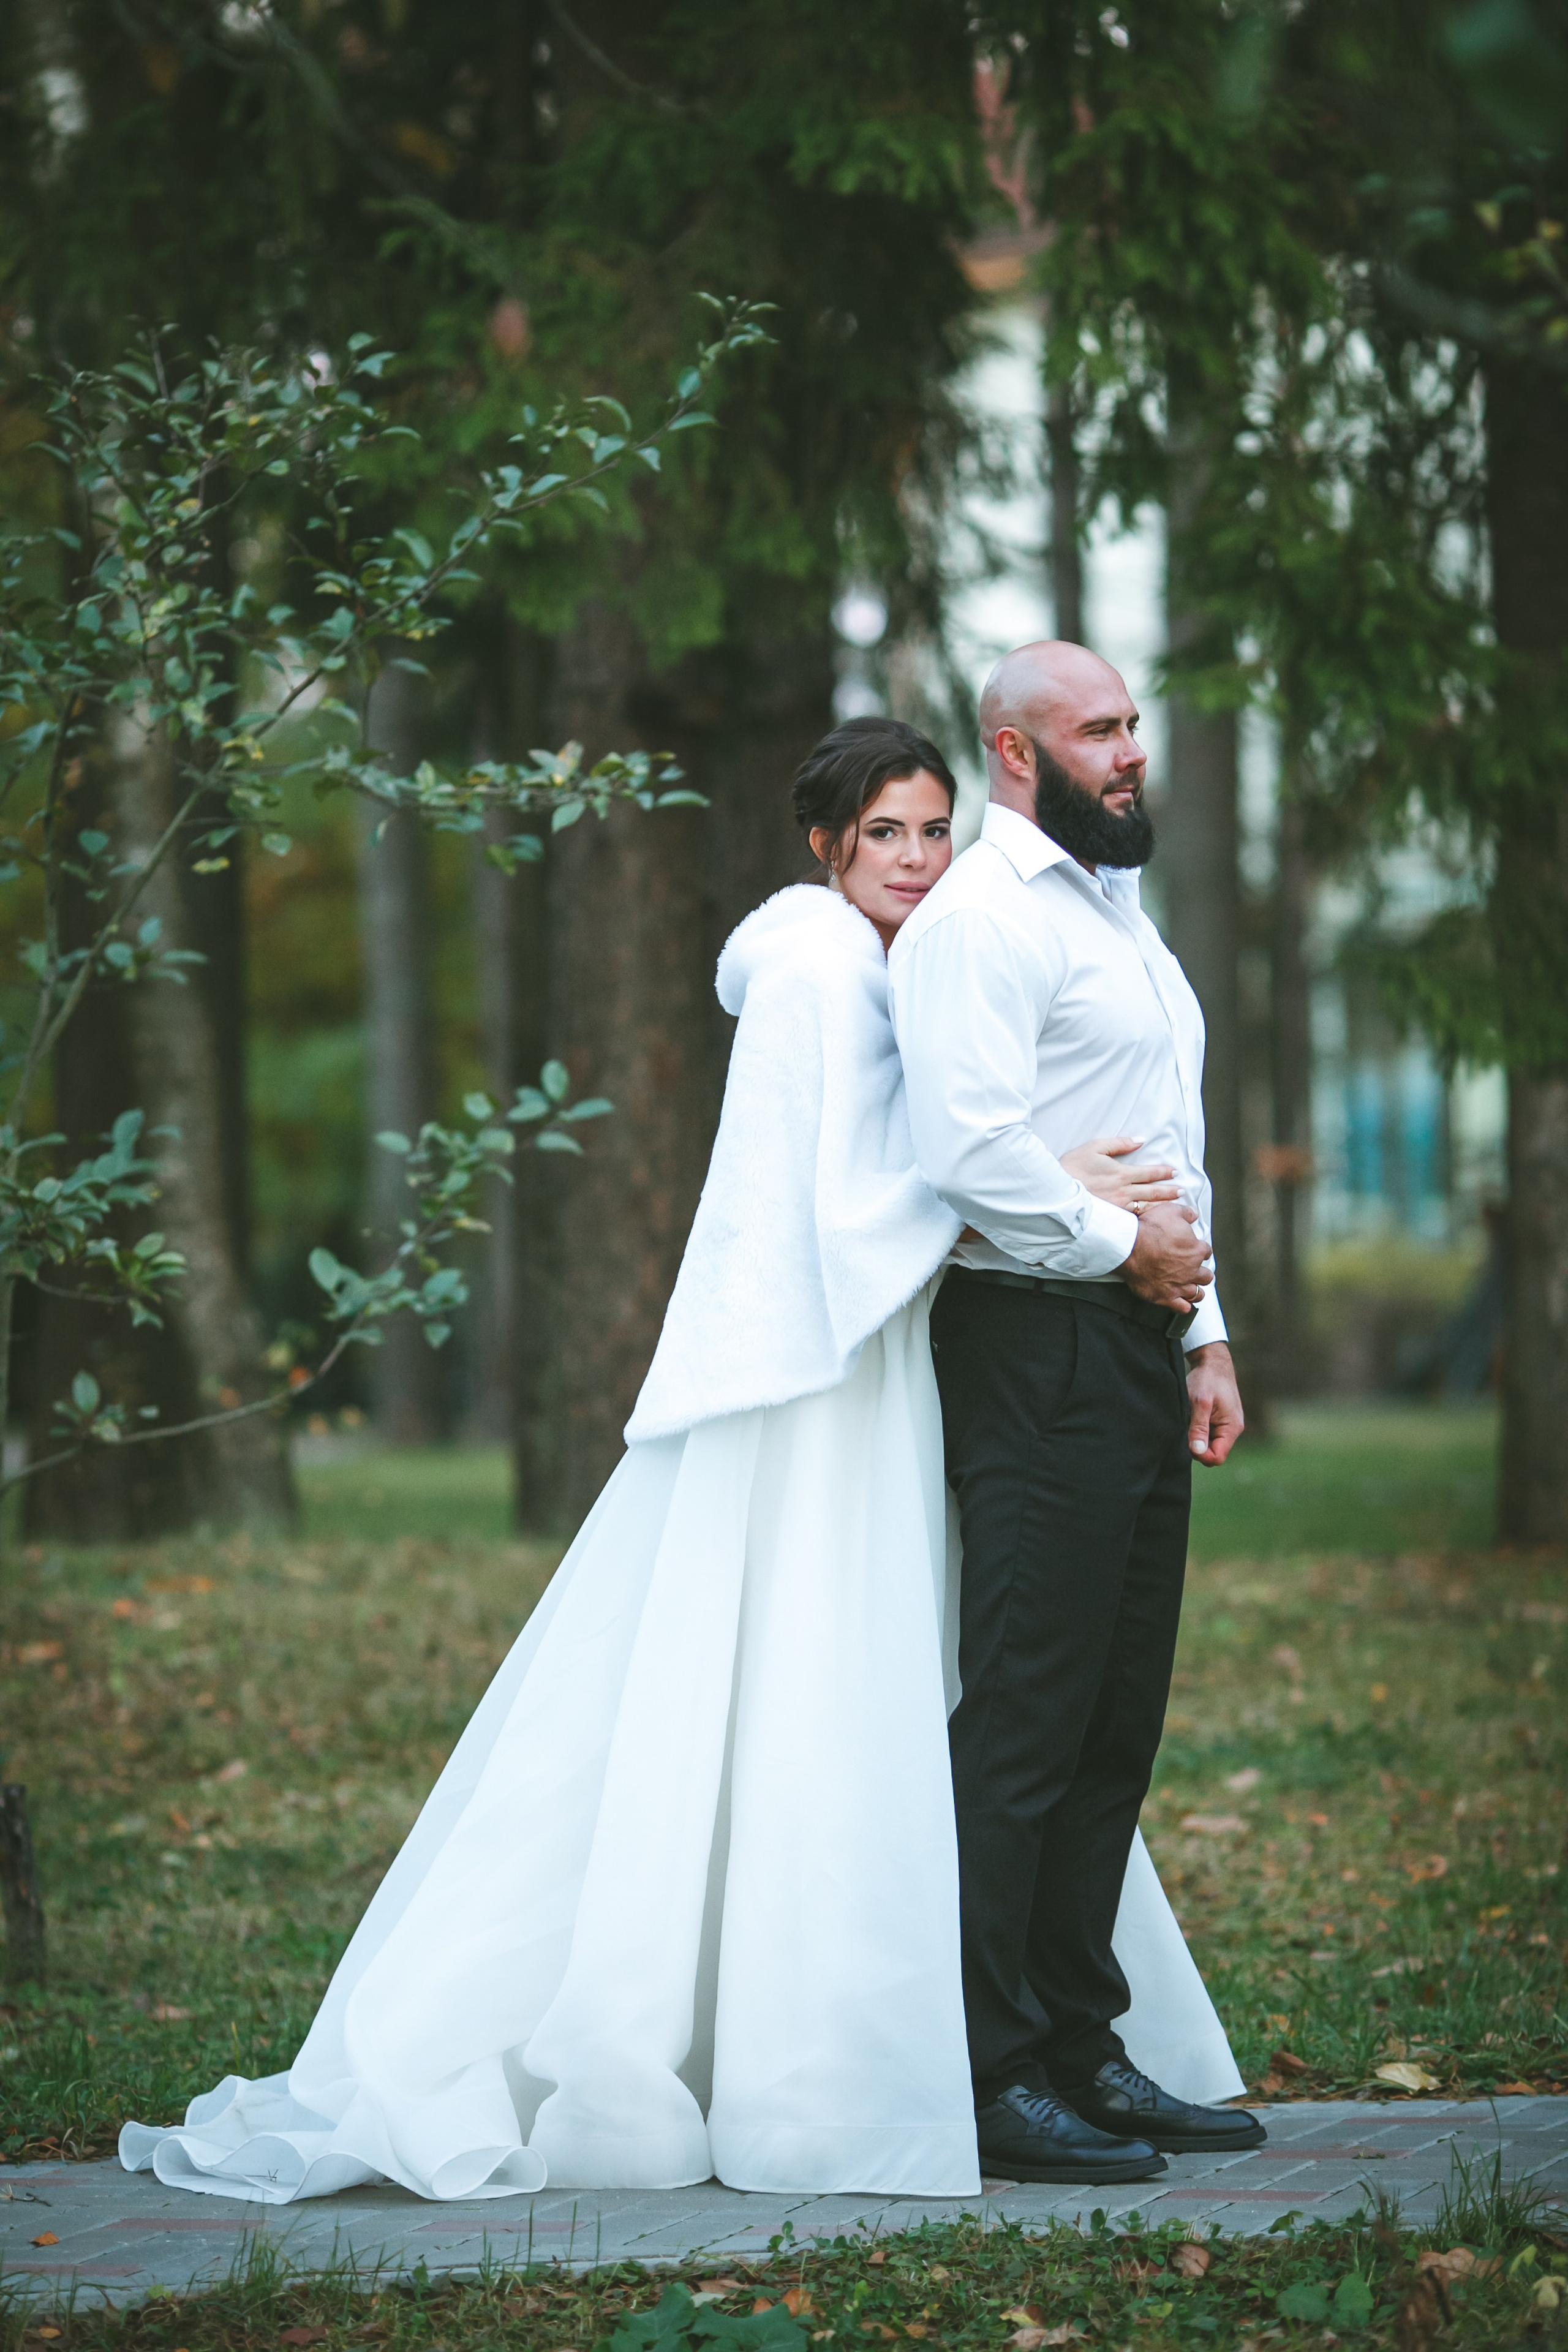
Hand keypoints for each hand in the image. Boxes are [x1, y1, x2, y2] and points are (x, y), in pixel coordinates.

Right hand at [1060, 1135, 1179, 1213]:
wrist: (1055, 1191)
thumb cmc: (1072, 1167)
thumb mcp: (1094, 1147)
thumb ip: (1119, 1143)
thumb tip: (1140, 1141)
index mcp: (1121, 1173)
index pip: (1149, 1173)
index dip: (1164, 1172)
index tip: (1174, 1172)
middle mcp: (1123, 1192)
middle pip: (1153, 1192)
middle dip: (1169, 1191)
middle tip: (1181, 1192)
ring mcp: (1117, 1207)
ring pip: (1146, 1207)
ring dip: (1161, 1206)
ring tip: (1172, 1206)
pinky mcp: (1110, 1218)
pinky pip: (1133, 1218)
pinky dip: (1145, 1217)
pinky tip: (1151, 1218)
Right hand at [1117, 1199, 1211, 1311]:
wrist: (1129, 1246)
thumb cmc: (1149, 1229)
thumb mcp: (1171, 1211)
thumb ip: (1186, 1213)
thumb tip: (1193, 1214)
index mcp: (1196, 1250)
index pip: (1206, 1251)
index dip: (1200, 1250)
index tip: (1194, 1249)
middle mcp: (1191, 1270)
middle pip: (1206, 1275)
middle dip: (1202, 1272)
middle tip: (1195, 1270)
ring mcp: (1179, 1285)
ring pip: (1198, 1293)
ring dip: (1196, 1290)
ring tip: (1192, 1287)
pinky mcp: (1166, 1297)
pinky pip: (1182, 1307)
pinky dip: (1184, 1306)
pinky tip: (1182, 1303)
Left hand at [1185, 1342, 1243, 1465]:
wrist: (1213, 1361)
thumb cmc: (1207, 1379)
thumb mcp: (1200, 1403)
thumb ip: (1199, 1428)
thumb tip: (1197, 1452)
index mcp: (1232, 1428)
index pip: (1217, 1457)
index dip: (1200, 1454)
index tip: (1187, 1439)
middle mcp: (1232, 1430)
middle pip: (1212, 1453)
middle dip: (1196, 1445)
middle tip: (1186, 1426)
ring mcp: (1226, 1426)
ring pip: (1208, 1444)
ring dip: (1195, 1436)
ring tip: (1189, 1418)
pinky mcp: (1219, 1421)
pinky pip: (1207, 1434)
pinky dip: (1197, 1429)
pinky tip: (1191, 1416)